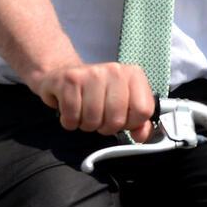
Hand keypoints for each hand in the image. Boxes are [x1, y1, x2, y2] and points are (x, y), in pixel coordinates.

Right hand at [31, 61, 157, 140]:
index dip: (131, 123)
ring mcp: (91, 73)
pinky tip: (71, 111)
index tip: (122, 119)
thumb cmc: (97, 92)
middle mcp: (115, 70)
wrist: (64, 74)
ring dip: (87, 125)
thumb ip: (138, 122)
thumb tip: (141, 135)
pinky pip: (72, 116)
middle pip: (117, 119)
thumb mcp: (123, 104)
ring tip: (84, 113)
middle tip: (100, 118)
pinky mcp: (70, 79)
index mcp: (133, 75)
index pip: (143, 111)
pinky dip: (70, 121)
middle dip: (106, 127)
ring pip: (93, 119)